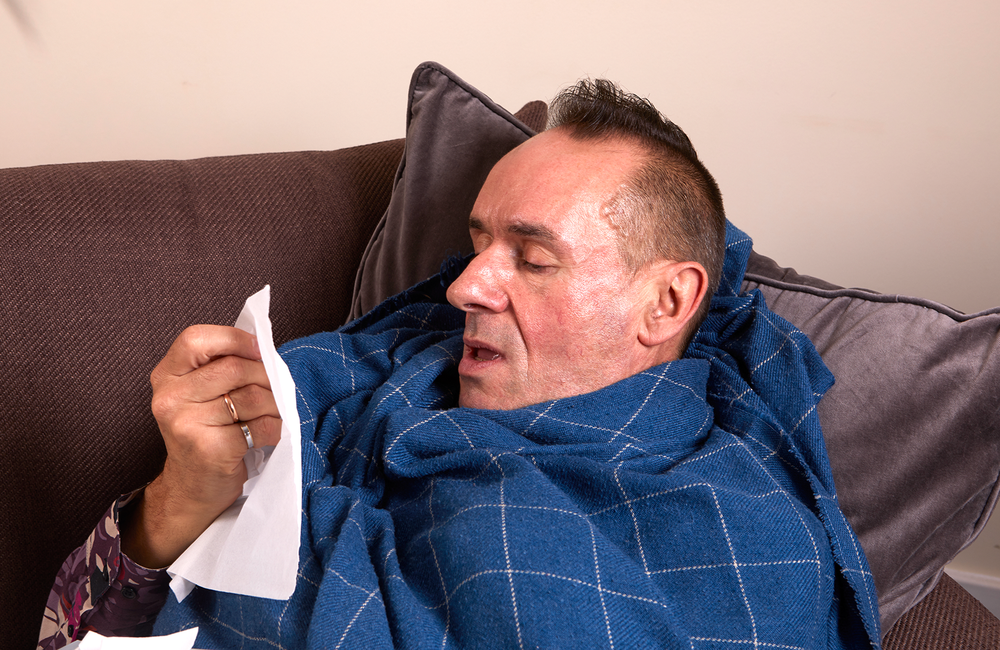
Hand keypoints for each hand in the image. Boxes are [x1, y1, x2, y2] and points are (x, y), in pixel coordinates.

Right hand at [121, 325, 280, 567]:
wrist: (192, 487)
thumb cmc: (206, 433)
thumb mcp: (201, 394)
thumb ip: (221, 367)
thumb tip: (265, 350)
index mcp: (166, 376)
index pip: (195, 339)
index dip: (233, 339)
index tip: (258, 351)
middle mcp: (169, 398)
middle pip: (234, 368)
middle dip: (265, 377)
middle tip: (274, 390)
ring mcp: (185, 424)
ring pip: (252, 397)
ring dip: (274, 405)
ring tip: (270, 414)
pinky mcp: (209, 449)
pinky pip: (260, 427)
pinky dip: (274, 429)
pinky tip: (266, 435)